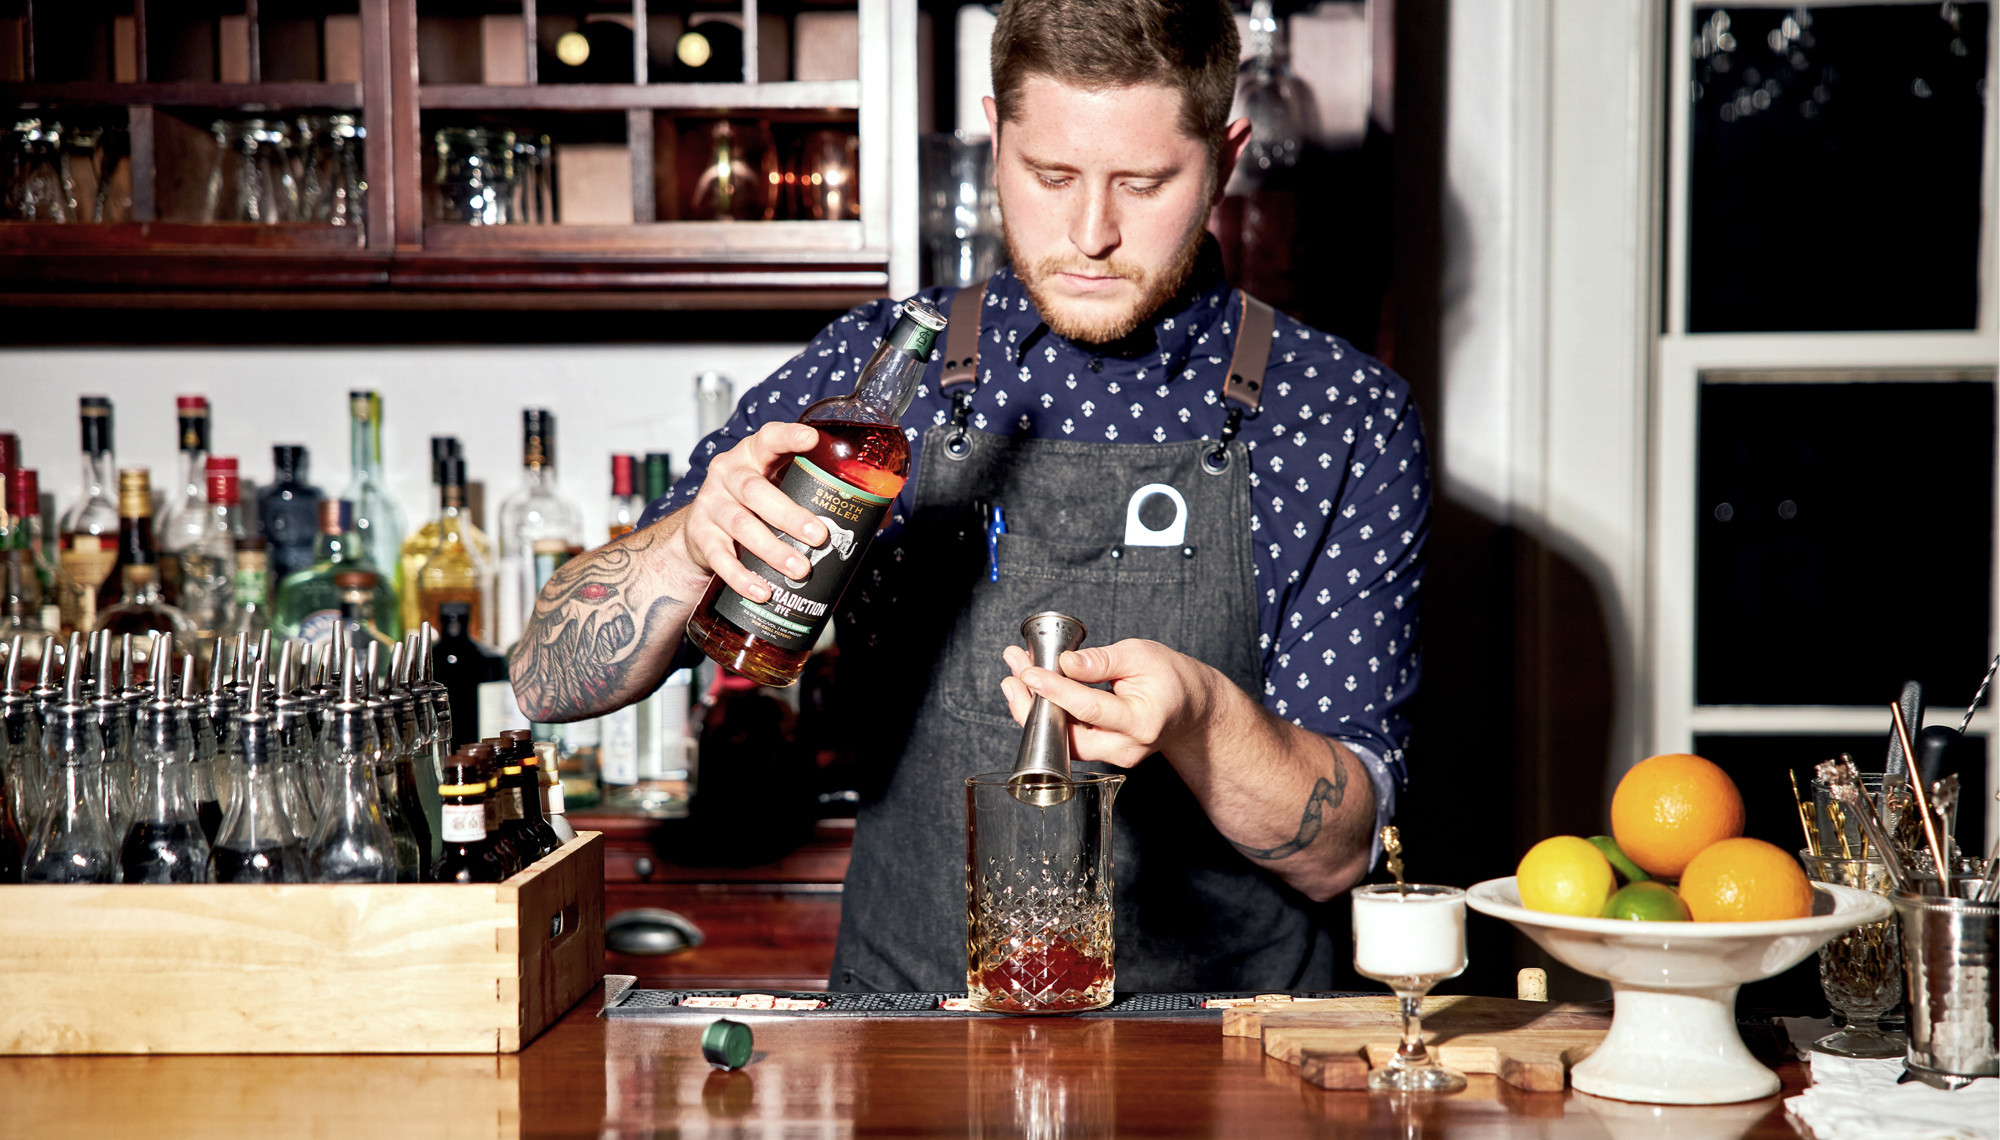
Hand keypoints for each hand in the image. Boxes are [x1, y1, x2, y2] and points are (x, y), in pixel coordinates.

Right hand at [676, 422, 825, 602]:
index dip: (789, 437)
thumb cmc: (755, 504)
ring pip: (741, 525)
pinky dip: (742, 577)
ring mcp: (711, 504)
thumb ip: (819, 496)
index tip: (812, 439)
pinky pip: (720, 558)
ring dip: (772, 550)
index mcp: (753, 455)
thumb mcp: (780, 489)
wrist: (702, 530)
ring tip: (800, 569)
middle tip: (819, 536)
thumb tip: (879, 517)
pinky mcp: (700, 536)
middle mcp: (728, 474)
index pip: (769, 438)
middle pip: (755, 490)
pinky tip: (762, 591)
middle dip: (789, 515)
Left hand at [999, 639, 1218, 767]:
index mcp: (1142, 722)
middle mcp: (1126, 748)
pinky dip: (1050, 714)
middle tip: (1013, 673)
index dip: (1055, 690)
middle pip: (1068, 736)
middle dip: (1033, 705)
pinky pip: (1069, 738)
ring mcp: (1114, 756)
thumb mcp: (1141, 655)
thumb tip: (1065, 663)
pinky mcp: (1104, 754)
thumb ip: (1102, 661)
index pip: (1089, 708)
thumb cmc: (1172, 678)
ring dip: (1036, 709)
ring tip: (1015, 677)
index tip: (1029, 672)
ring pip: (1063, 740)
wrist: (1192, 707)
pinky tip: (1033, 691)